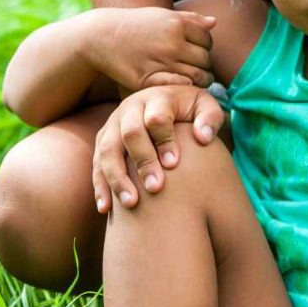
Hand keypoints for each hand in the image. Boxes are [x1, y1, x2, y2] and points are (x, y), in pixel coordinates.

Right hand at [89, 7, 215, 93]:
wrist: (102, 36)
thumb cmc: (134, 25)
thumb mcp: (160, 15)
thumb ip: (189, 19)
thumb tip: (214, 22)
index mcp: (177, 24)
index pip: (207, 40)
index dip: (205, 48)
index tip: (196, 52)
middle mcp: (172, 43)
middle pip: (205, 60)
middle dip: (204, 66)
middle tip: (196, 69)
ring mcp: (161, 62)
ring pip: (197, 77)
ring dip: (200, 81)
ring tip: (192, 80)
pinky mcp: (149, 79)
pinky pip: (179, 87)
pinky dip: (185, 88)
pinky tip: (180, 87)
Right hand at [91, 84, 227, 214]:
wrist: (166, 104)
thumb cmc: (189, 110)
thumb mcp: (205, 106)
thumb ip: (210, 117)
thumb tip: (203, 137)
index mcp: (156, 98)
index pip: (156, 118)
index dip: (165, 141)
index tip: (174, 164)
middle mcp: (130, 109)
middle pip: (130, 133)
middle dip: (142, 161)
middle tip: (155, 188)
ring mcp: (113, 125)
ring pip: (108, 150)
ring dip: (117, 177)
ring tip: (131, 203)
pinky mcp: (103, 142)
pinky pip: (96, 164)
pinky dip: (100, 186)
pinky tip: (105, 209)